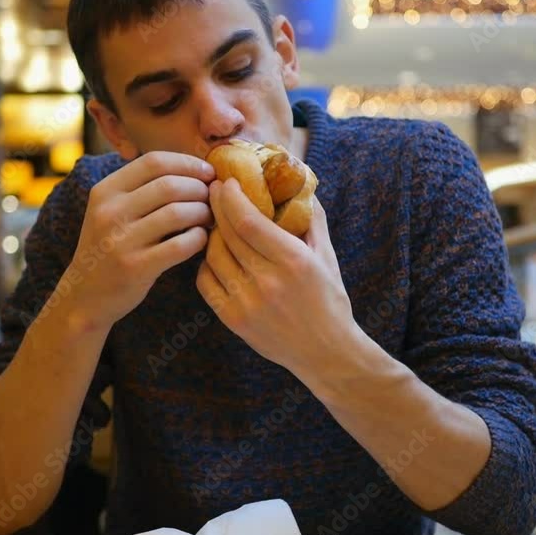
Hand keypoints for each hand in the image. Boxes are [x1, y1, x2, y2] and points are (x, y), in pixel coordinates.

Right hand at [66, 152, 215, 327]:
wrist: (84, 296)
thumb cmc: (109, 248)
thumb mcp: (111, 211)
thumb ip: (141, 189)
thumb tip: (191, 167)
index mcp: (105, 191)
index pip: (153, 162)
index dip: (187, 164)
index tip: (208, 172)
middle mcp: (109, 212)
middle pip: (169, 185)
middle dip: (200, 189)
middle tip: (212, 199)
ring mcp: (120, 240)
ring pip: (177, 213)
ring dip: (202, 213)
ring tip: (209, 218)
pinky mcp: (135, 267)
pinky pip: (179, 245)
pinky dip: (198, 238)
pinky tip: (201, 239)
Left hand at [196, 178, 356, 373]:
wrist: (325, 352)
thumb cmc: (329, 299)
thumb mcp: (327, 256)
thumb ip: (312, 218)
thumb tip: (299, 183)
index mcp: (293, 261)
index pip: (248, 221)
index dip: (231, 197)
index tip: (226, 182)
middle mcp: (267, 282)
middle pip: (227, 234)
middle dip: (216, 207)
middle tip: (212, 190)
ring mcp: (247, 303)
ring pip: (213, 256)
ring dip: (211, 234)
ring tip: (215, 223)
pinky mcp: (233, 320)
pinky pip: (206, 282)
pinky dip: (206, 264)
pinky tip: (215, 256)